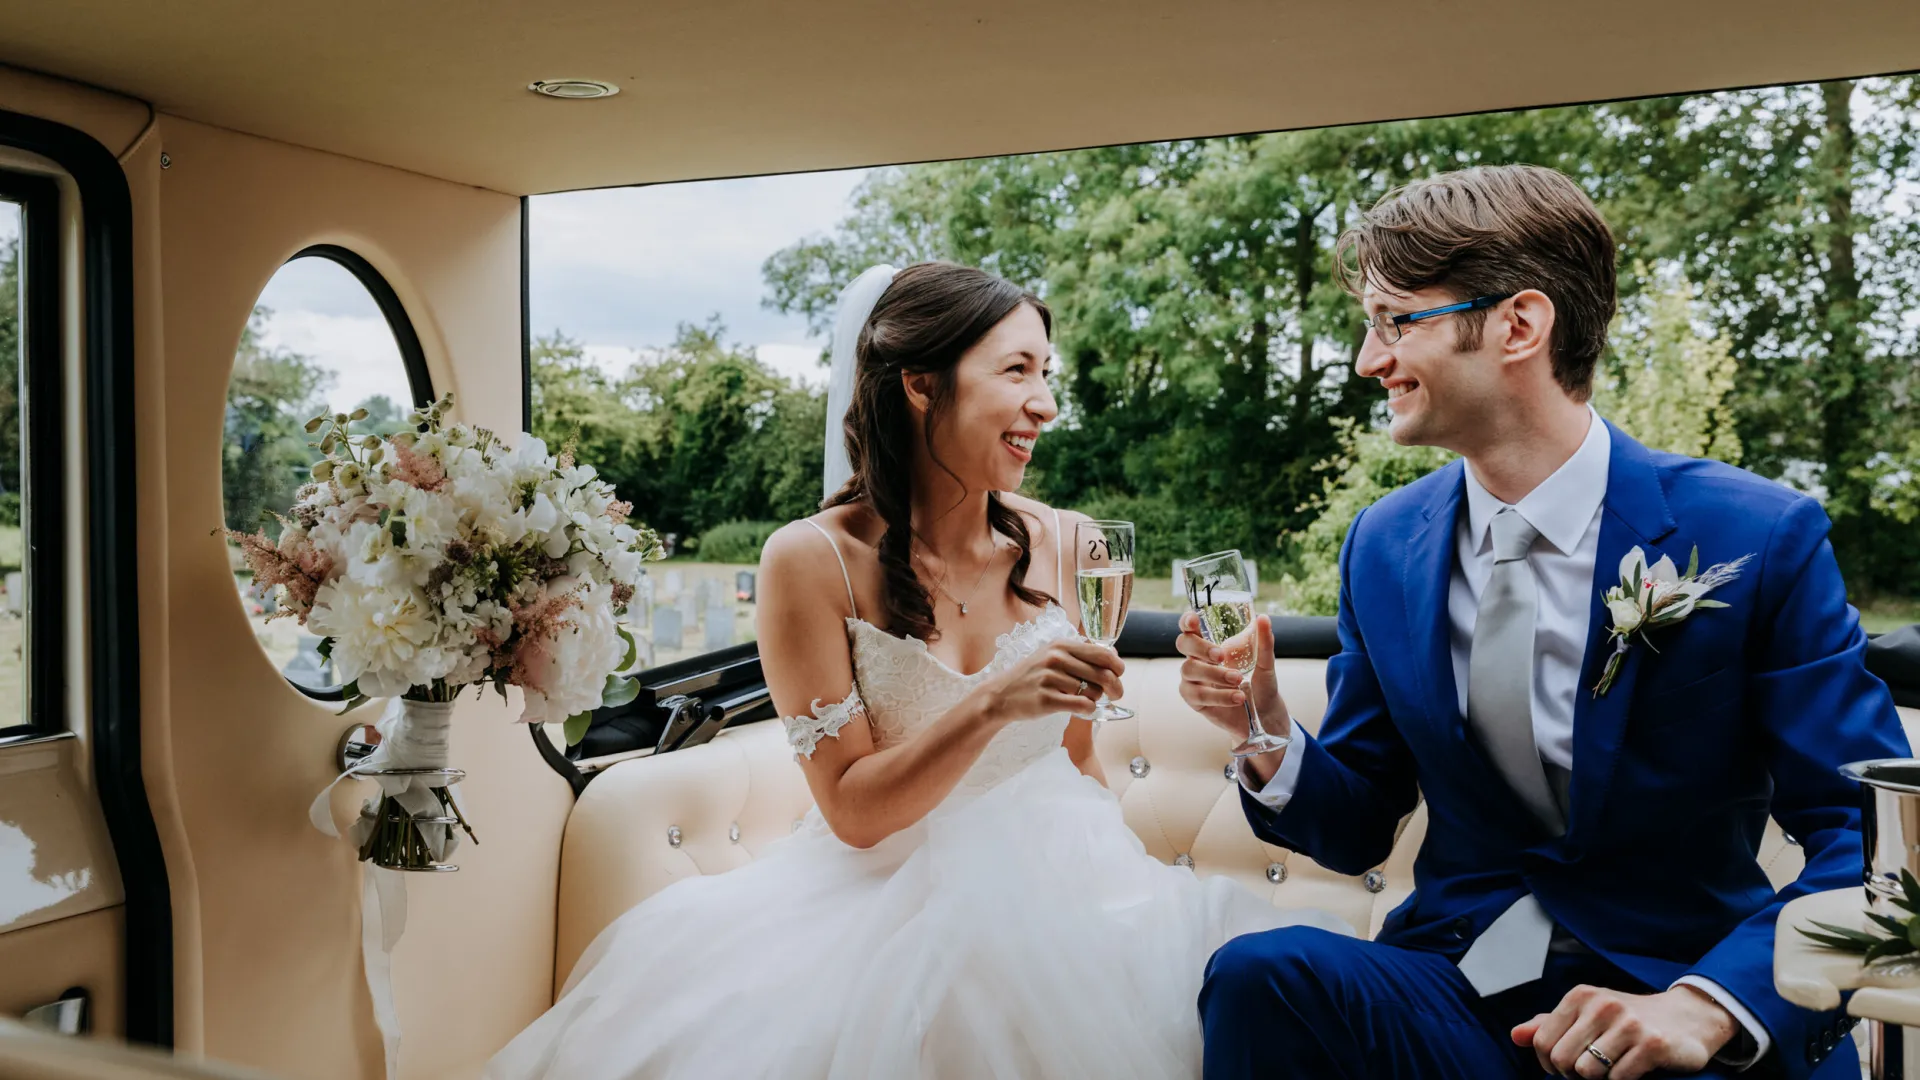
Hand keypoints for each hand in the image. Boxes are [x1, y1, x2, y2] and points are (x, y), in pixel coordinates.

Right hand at [986, 638, 1124, 722]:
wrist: (1001, 695)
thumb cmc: (1032, 676)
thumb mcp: (1052, 655)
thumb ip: (1080, 654)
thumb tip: (1114, 655)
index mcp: (1061, 645)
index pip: (1102, 653)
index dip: (1117, 666)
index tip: (1119, 674)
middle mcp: (1056, 658)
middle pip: (1102, 674)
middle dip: (1115, 687)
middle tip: (1116, 694)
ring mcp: (1050, 679)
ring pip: (1093, 692)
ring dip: (1094, 699)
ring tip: (1083, 699)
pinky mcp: (1046, 699)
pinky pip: (1082, 705)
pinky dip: (1088, 709)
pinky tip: (1083, 709)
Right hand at [1175, 613, 1290, 742]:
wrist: (1264, 714)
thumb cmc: (1261, 684)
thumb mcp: (1266, 662)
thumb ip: (1263, 641)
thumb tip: (1263, 618)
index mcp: (1211, 644)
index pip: (1191, 628)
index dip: (1187, 621)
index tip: (1195, 620)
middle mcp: (1198, 659)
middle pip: (1183, 644)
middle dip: (1200, 647)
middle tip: (1221, 656)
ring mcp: (1194, 680)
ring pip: (1189, 669)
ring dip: (1214, 674)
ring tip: (1238, 681)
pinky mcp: (1195, 700)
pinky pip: (1198, 695)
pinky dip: (1219, 696)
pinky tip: (1237, 698)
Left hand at [1512, 985, 1737, 1078]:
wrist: (1686, 1018)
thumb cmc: (1627, 1019)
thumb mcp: (1587, 1014)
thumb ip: (1549, 1024)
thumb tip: (1515, 1036)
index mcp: (1580, 996)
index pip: (1543, 1042)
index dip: (1549, 1064)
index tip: (1565, 1067)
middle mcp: (1602, 1005)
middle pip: (1562, 1060)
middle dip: (1572, 1075)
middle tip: (1591, 1070)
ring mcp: (1628, 1024)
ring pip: (1588, 1072)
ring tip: (1613, 1067)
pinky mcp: (1652, 1045)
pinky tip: (1633, 1069)